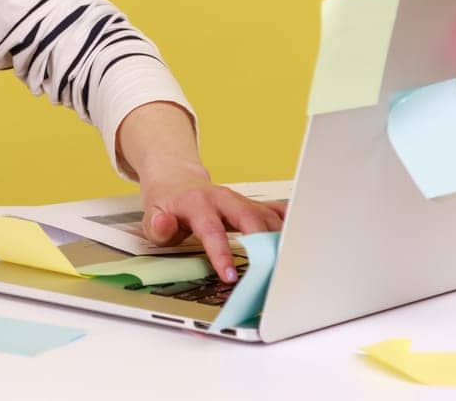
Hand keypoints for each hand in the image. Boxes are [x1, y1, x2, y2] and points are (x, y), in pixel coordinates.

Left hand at [138, 164, 285, 283]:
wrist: (175, 179)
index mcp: (197, 202)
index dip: (221, 253)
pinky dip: (290, 223)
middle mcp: (223, 199)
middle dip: (262, 244)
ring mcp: (240, 201)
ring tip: (293, 265)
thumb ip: (158, 226)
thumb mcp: (151, 214)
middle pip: (249, 218)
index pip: (211, 229)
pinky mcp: (251, 205)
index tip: (229, 276)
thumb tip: (165, 225)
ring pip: (266, 217)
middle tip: (272, 272)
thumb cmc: (166, 202)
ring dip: (280, 239)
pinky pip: (275, 211)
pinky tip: (304, 237)